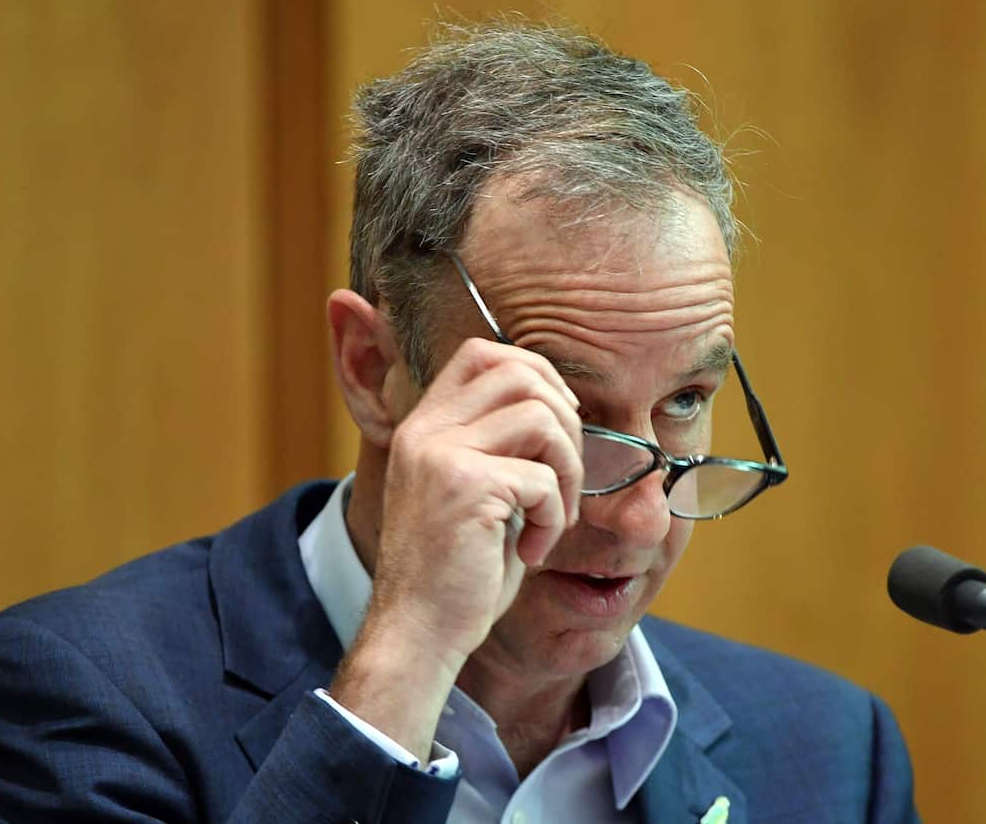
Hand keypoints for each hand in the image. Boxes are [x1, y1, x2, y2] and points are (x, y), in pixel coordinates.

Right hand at [372, 336, 583, 667]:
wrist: (417, 632)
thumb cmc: (454, 571)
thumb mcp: (469, 490)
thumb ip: (497, 445)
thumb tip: (559, 406)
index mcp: (424, 426)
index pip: (481, 352)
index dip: (535, 373)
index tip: (557, 423)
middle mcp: (426, 430)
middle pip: (520, 371)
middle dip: (565, 421)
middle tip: (565, 477)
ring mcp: (441, 455)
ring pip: (540, 417)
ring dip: (568, 470)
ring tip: (554, 515)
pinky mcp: (465, 487)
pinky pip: (542, 479)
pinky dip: (554, 517)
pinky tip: (533, 550)